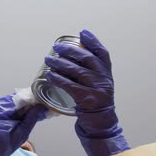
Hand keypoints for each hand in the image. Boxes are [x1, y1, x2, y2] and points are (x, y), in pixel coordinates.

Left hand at [44, 29, 128, 155]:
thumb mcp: (99, 84)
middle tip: (56, 47)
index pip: (102, 53)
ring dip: (60, 63)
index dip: (93, 41)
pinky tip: (49, 75)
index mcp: (107, 73)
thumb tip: (71, 54)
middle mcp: (104, 79)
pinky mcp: (87, 99)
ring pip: (76, 71)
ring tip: (48, 59)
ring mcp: (97, 89)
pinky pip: (69, 85)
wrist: (101, 123)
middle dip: (70, 50)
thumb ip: (91, 71)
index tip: (82, 32)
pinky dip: (58, 79)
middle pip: (87, 59)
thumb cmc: (96, 101)